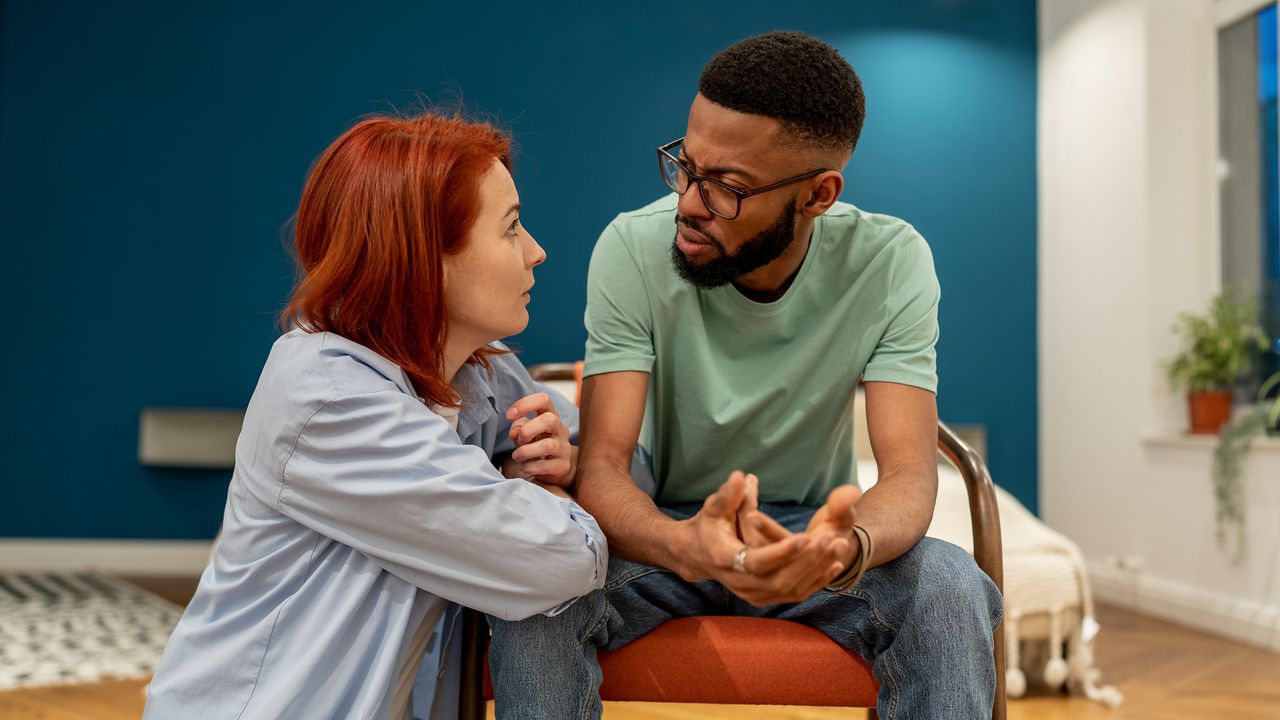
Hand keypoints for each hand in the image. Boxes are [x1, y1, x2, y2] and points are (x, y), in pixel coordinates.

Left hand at [506, 392, 575, 487]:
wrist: (554, 467)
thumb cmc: (536, 444)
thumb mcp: (525, 433)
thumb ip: (518, 428)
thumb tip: (515, 432)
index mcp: (550, 415)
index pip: (543, 399)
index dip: (524, 404)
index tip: (509, 416)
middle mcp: (560, 429)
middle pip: (549, 419)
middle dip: (527, 430)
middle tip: (519, 440)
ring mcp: (564, 447)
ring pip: (547, 445)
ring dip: (526, 451)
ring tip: (517, 456)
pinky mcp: (563, 465)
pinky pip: (546, 465)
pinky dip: (530, 466)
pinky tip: (524, 466)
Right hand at [677, 472, 855, 606]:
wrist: (698, 556)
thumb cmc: (709, 526)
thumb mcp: (714, 508)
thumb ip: (728, 494)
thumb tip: (741, 477)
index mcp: (726, 560)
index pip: (758, 561)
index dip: (783, 552)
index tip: (807, 537)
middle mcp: (741, 584)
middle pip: (780, 579)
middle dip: (807, 560)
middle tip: (832, 539)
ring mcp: (755, 594)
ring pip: (791, 589)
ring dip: (817, 569)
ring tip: (838, 547)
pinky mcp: (766, 597)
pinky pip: (796, 593)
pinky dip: (817, 579)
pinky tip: (836, 564)